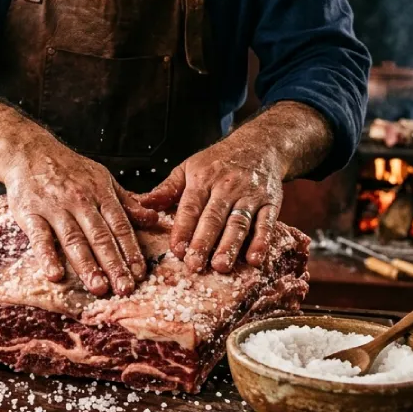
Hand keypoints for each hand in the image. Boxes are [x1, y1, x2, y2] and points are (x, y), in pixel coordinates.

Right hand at [0, 140, 156, 296]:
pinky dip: (47, 255)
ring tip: (98, 287)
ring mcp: (55, 208)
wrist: (29, 151)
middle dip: (114, 264)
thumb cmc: (68, 169)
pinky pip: (40, 237)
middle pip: (100, 237)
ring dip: (87, 265)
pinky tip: (54, 274)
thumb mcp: (102, 178)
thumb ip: (126, 202)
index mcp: (100, 194)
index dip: (130, 250)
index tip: (139, 273)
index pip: (120, 226)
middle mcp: (80, 201)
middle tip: (124, 288)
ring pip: (74, 239)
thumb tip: (152, 219)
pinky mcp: (30, 213)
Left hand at [140, 137, 287, 272]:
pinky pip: (267, 223)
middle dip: (204, 242)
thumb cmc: (217, 162)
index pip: (191, 206)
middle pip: (214, 217)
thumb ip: (166, 189)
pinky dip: (262, 241)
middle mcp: (226, 186)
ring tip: (221, 266)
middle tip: (194, 265)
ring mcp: (250, 195)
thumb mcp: (188, 168)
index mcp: (202, 179)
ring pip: (239, 223)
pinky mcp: (271, 202)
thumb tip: (141, 204)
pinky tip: (255, 259)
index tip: (176, 250)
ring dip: (230, 246)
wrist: (259, 145)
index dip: (183, 229)